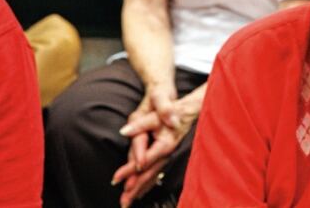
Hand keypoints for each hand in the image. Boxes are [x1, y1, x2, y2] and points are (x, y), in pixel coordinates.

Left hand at [112, 86, 200, 206]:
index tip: (117, 179)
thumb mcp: (157, 112)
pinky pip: (158, 173)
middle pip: (148, 173)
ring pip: (153, 176)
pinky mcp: (168, 156)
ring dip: (141, 188)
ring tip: (129, 201)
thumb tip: (124, 131)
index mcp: (164, 144)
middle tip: (123, 201)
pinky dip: (149, 183)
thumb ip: (141, 124)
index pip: (144, 160)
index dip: (130, 170)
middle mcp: (167, 153)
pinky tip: (143, 190)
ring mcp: (168, 156)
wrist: (192, 110)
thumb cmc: (175, 110)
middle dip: (135, 187)